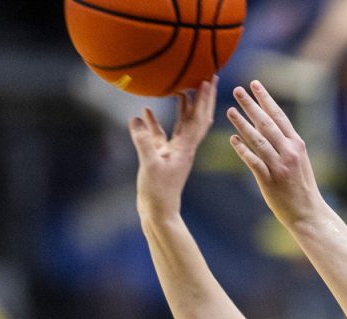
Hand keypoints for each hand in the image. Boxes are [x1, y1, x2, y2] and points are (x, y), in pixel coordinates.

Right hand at [129, 77, 217, 219]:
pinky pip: (161, 135)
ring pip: (181, 124)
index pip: (199, 118)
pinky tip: (145, 111)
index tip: (210, 78)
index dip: (205, 98)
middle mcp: (184, 147)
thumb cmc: (157, 194)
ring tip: (182, 85)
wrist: (158, 214)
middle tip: (206, 76)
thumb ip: (144, 142)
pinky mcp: (161, 157)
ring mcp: (173, 152)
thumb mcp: (150, 165)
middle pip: (196, 117)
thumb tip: (136, 118)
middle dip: (202, 97)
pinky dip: (155, 122)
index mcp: (186, 147)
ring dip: (183, 105)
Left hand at [227, 81, 324, 227]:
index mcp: (297, 144)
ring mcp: (279, 166)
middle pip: (266, 123)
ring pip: (258, 140)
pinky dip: (243, 150)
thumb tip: (271, 128)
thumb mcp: (300, 160)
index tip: (255, 84)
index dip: (265, 99)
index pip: (279, 116)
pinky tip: (233, 140)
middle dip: (251, 105)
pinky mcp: (269, 181)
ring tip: (229, 110)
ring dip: (242, 124)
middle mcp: (289, 152)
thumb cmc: (302, 187)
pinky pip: (254, 162)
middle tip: (238, 90)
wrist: (308, 213)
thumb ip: (286, 144)